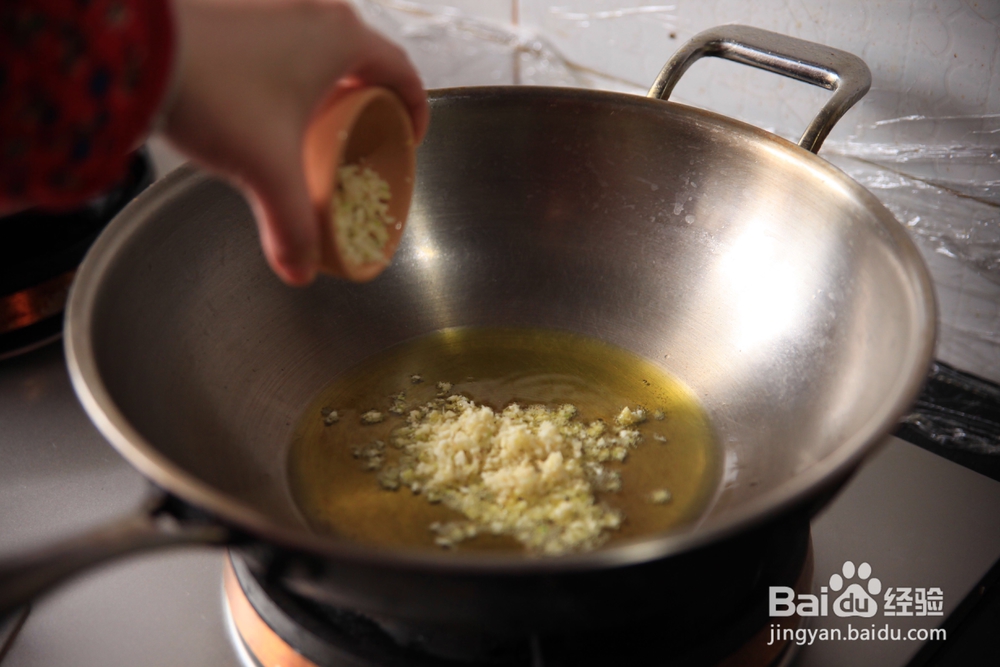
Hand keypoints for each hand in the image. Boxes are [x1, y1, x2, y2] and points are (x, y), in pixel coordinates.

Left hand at [161, 0, 428, 284]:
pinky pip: (284, 40)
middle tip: (363, 136)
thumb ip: (292, 225)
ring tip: (317, 125)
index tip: (409, 136)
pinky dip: (291, 71)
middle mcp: (313, 11)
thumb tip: (301, 270)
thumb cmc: (213, 91)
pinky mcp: (239, 11)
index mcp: (341, 38)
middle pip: (364, 56)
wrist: (134, 50)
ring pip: (322, 44)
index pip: (402, 71)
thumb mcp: (266, 169)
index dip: (414, 108)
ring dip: (329, 82)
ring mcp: (273, 4)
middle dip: (371, 98)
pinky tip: (269, 104)